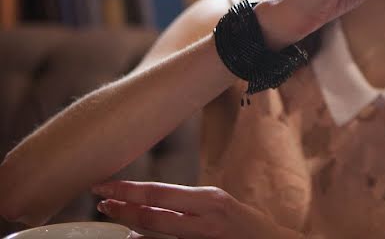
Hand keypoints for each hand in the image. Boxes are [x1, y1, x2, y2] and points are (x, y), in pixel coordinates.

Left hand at [93, 180, 300, 238]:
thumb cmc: (248, 227)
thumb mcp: (220, 207)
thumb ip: (189, 206)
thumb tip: (151, 208)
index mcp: (210, 200)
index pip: (159, 192)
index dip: (127, 190)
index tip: (103, 186)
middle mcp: (206, 220)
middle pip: (151, 215)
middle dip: (121, 208)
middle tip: (100, 203)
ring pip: (155, 235)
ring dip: (132, 230)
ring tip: (118, 224)